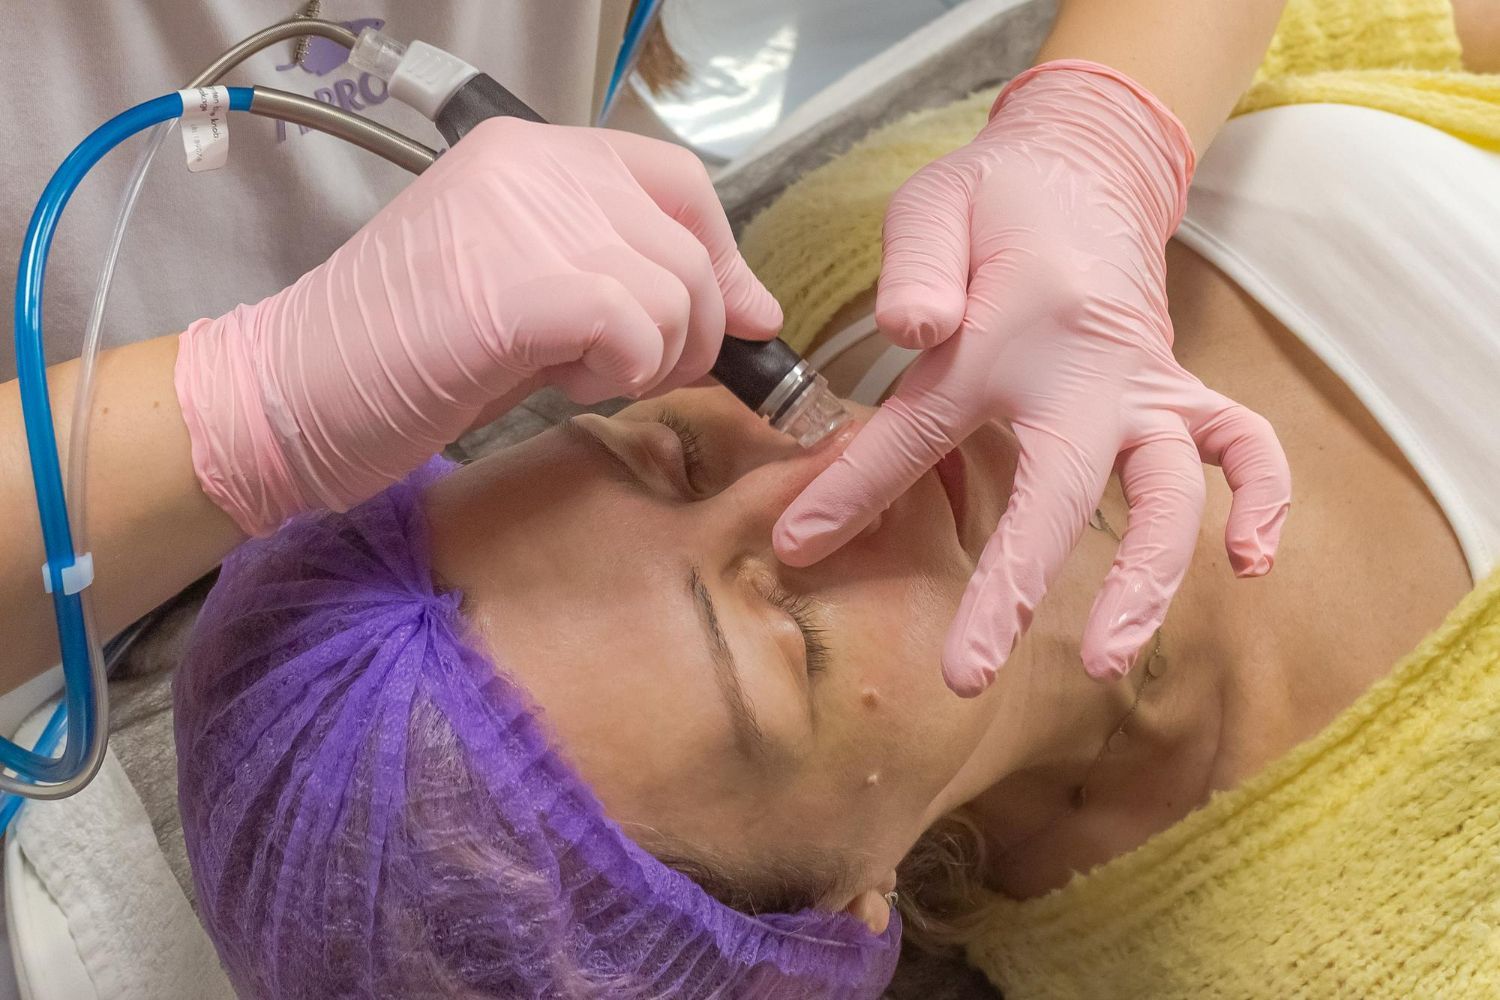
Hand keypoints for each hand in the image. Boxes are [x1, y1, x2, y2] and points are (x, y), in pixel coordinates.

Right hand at [176, 119, 778, 535]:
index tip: (735, 320)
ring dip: (650, 359)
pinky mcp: (515, 285)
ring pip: (672, 292)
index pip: (677, 180)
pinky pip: (635, 328)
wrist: (291, 391)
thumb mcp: (530, 292)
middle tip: (635, 373)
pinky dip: (619, 373)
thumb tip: (754, 310)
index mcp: (527, 150)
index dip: (721, 256)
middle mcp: (529, 164)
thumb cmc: (405, 353)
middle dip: (692, 331)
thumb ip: (628, 279)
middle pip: (686, 245)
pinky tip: (562, 385)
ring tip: (578, 377)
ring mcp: (521, 216)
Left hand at [774, 61, 1289, 693]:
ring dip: (1146, 582)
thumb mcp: (931, 213)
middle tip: (969, 674)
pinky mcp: (1177, 394)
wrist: (1082, 166)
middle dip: (1016, 588)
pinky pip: (1244, 446)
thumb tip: (907, 331)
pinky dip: (1264, 500)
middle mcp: (1092, 371)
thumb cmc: (992, 202)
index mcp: (1011, 331)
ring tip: (1105, 661)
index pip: (920, 427)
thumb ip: (912, 273)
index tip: (800, 547)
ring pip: (1170, 492)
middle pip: (1060, 492)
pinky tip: (1251, 563)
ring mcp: (1147, 387)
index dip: (853, 489)